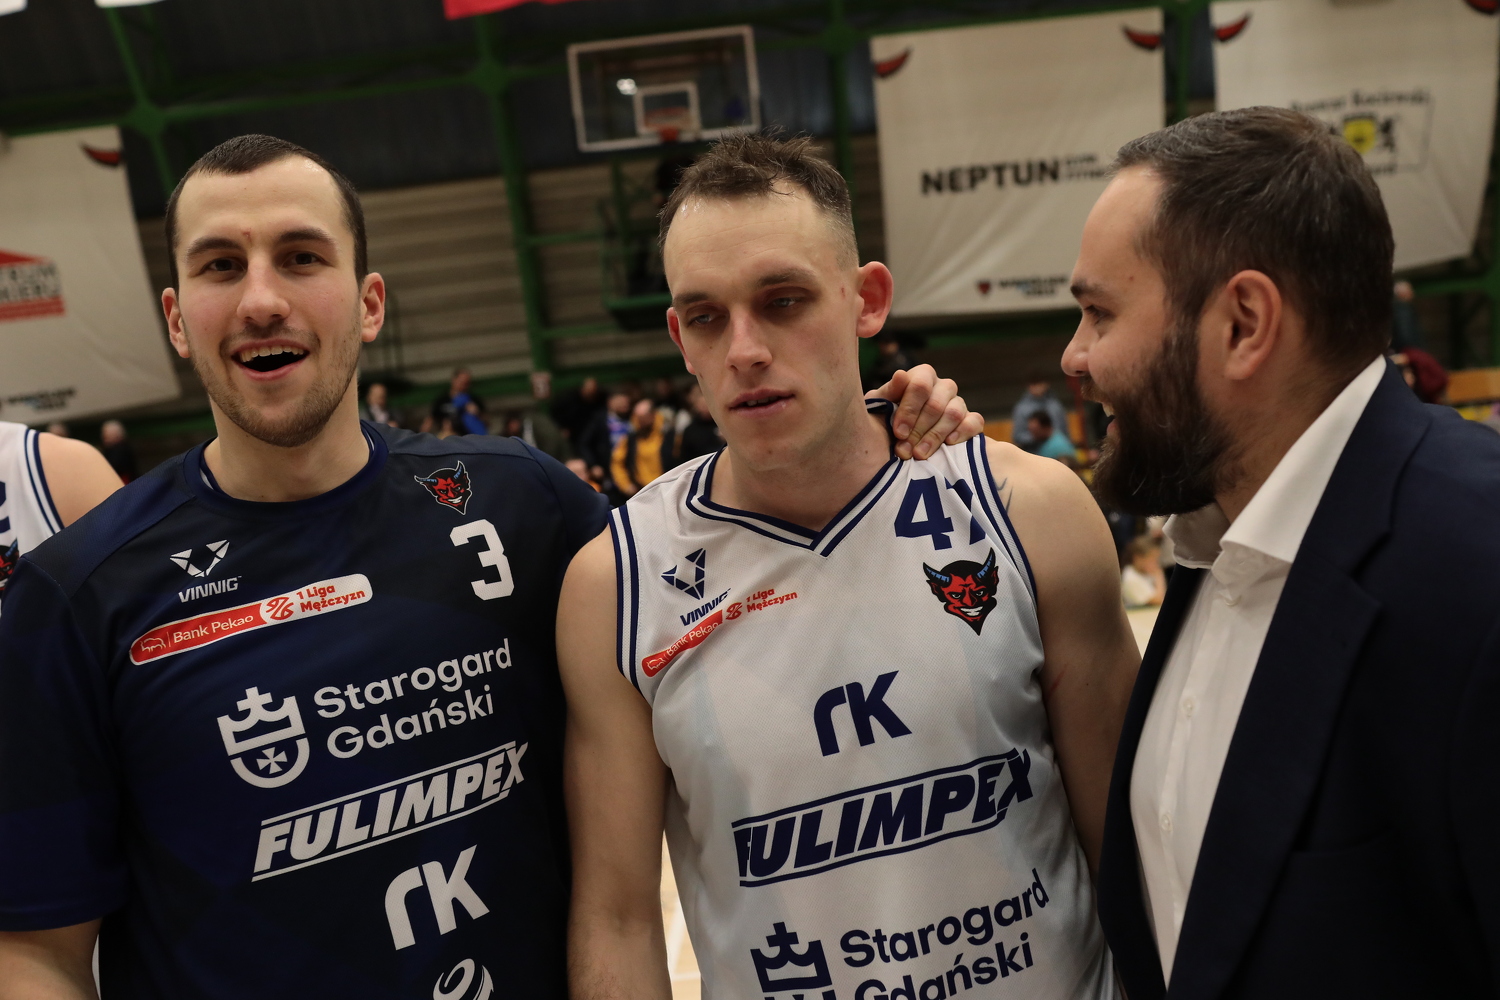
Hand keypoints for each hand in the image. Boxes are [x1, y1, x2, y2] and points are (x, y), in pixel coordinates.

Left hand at [867, 364, 983, 459]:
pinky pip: (975, 422)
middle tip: (905, 450)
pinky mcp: (971, 420)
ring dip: (935, 436)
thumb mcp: (880, 407)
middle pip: (936, 404)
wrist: (894, 442)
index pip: (920, 385)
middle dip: (918, 430)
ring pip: (954, 413)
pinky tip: (948, 444)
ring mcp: (958, 402)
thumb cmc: (885, 420)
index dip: (909, 410)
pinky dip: (963, 432)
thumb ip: (888, 392)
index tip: (898, 433)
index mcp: (921, 376)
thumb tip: (901, 375)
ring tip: (919, 454)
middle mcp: (942, 386)